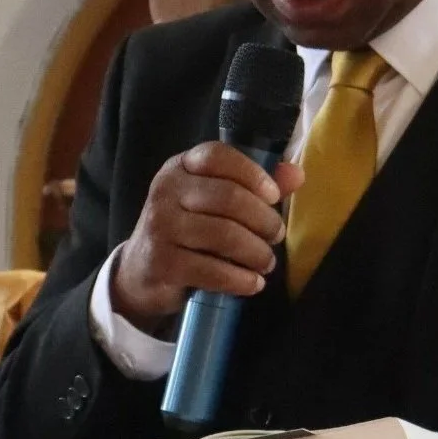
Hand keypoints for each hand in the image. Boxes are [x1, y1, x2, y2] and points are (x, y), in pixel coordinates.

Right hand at [112, 143, 303, 328]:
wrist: (141, 271)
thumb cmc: (188, 231)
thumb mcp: (213, 202)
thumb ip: (253, 186)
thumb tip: (296, 174)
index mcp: (180, 168)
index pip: (218, 156)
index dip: (252, 173)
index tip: (274, 197)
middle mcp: (166, 191)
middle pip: (229, 197)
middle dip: (264, 220)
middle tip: (277, 236)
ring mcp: (160, 227)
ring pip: (224, 235)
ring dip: (256, 252)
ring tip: (266, 262)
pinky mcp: (162, 263)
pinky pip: (212, 270)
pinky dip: (241, 279)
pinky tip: (253, 283)